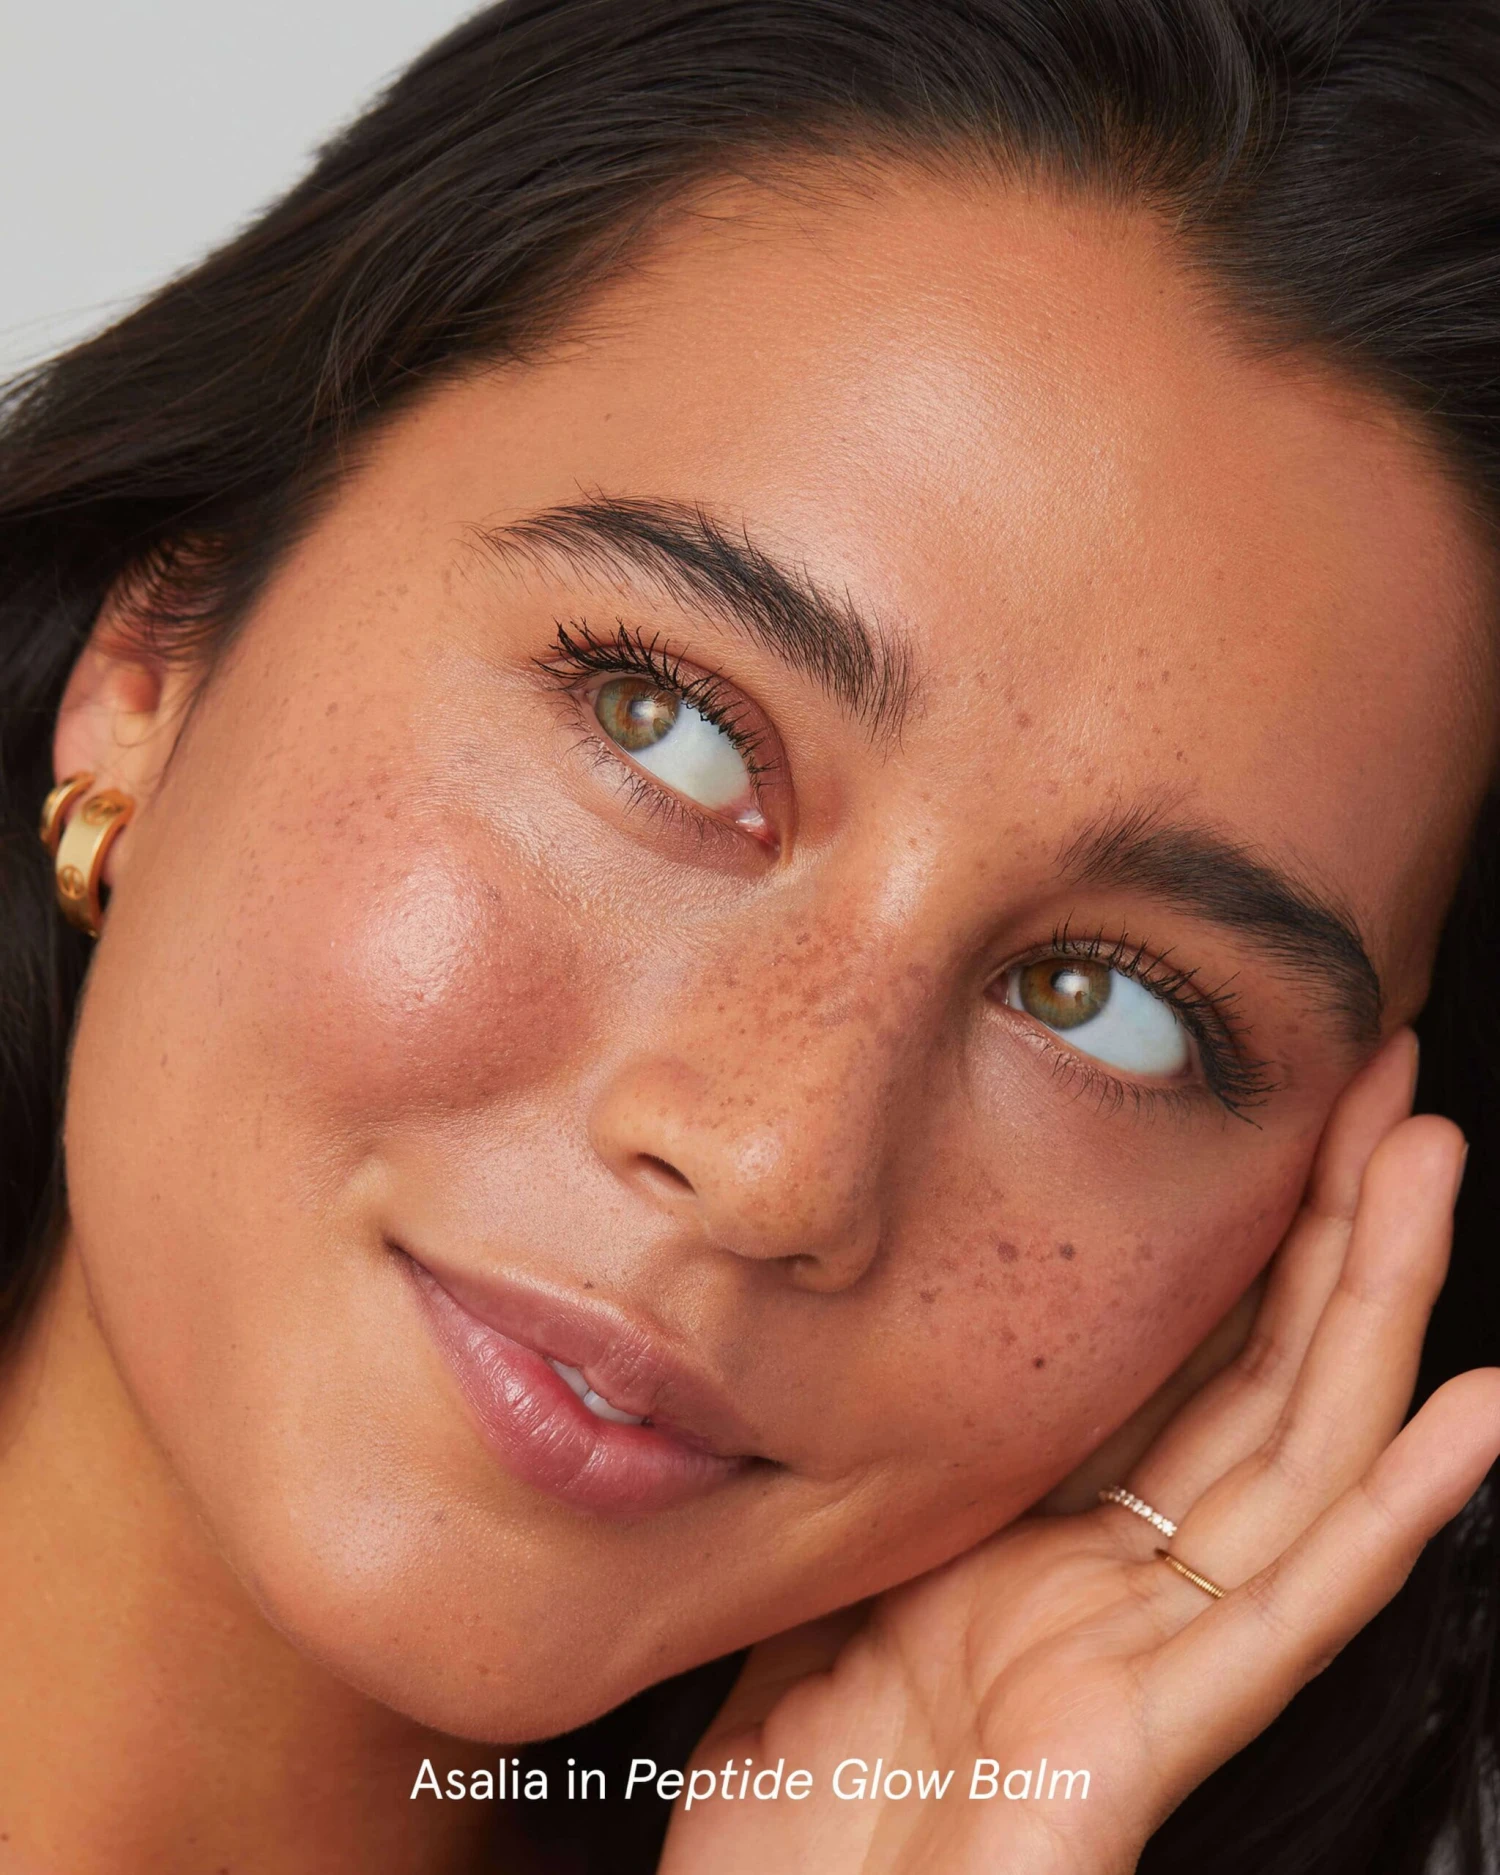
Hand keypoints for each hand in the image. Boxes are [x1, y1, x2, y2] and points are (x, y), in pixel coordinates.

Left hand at [658, 1030, 1499, 1874]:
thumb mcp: (828, 1579)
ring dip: (1376, 1306)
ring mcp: (1149, 1660)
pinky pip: (1290, 1610)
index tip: (1272, 1110)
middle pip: (1264, 1383)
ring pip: (1302, 1458)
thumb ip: (888, 1470)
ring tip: (1431, 1169)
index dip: (1237, 1241)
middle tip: (1385, 1087)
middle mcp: (1119, 1592)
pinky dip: (1393, 1514)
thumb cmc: (788, 1809)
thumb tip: (880, 1327)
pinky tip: (1469, 1415)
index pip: (1175, 1368)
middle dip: (1329, 1228)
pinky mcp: (1150, 1736)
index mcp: (1046, 1550)